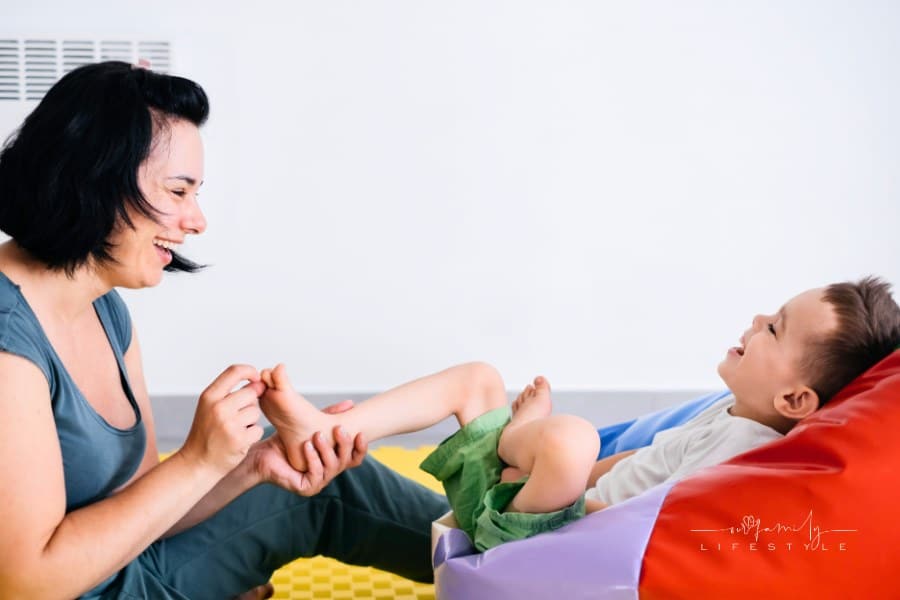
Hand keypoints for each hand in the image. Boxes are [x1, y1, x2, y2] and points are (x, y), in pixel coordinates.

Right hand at [180, 365, 265, 475]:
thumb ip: (229, 393)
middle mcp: (218, 408)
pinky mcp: (239, 439)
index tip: (257, 378)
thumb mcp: (208, 407)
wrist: (196, 463)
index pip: (234, 371)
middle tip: (237, 417)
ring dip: (250, 421)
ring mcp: (229, 424)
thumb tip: (259, 382)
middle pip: (251, 393)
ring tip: (234, 430)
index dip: (250, 371)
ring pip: (255, 411)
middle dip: (250, 403)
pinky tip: (238, 441)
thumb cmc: (206, 433)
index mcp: (209, 396)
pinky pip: (258, 429)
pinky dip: (252, 435)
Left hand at [250, 425, 367, 495]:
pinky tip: (306, 447)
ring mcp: (319, 482)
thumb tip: (351, 403)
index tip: (360, 433)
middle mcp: (329, 472)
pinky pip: (317, 474)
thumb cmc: (285, 441)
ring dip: (326, 449)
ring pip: (333, 467)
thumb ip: (330, 416)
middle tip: (338, 429)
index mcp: (333, 460)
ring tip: (317, 435)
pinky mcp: (307, 488)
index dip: (361, 447)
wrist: (262, 454)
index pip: (355, 457)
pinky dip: (313, 459)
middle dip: (344, 444)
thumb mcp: (312, 425)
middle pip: (347, 461)